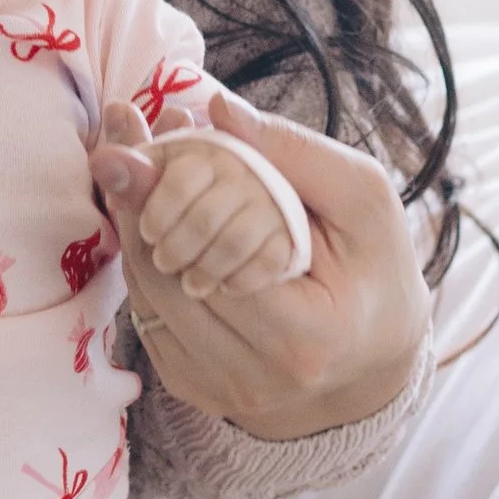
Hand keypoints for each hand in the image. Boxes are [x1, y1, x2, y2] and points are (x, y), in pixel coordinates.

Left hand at [91, 87, 429, 439]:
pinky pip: (146, 314)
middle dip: (137, 197)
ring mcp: (217, 390)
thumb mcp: (362, 200)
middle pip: (163, 275)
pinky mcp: (192, 388)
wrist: (372, 355)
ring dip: (132, 225)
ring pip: (145, 293)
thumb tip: (219, 108)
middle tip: (123, 135)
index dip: (171, 192)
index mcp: (304, 338)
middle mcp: (253, 378)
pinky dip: (144, 260)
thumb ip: (294, 153)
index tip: (152, 132)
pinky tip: (152, 218)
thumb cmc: (374, 268)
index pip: (210, 257)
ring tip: (133, 163)